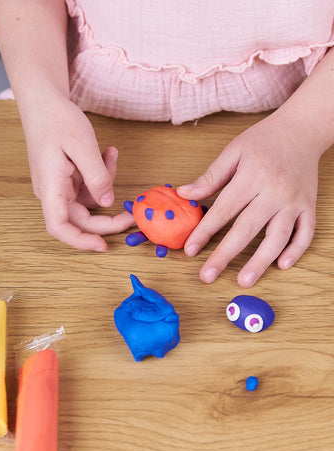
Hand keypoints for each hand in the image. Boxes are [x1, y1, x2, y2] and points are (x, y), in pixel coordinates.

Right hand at [20, 97, 134, 251]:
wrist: (42, 102)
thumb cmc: (57, 119)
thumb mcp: (82, 144)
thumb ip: (96, 175)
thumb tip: (107, 202)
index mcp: (50, 188)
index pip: (60, 227)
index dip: (80, 241)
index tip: (102, 245)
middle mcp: (52, 193)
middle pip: (78, 220)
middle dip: (106, 220)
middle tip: (131, 216)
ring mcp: (59, 187)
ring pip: (86, 203)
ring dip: (105, 186)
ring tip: (111, 157)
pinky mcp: (66, 179)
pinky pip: (87, 187)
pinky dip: (101, 175)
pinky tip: (108, 153)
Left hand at [178, 111, 320, 286]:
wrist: (304, 128)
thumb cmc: (265, 140)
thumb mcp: (234, 151)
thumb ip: (210, 177)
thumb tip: (182, 194)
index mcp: (253, 176)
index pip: (224, 209)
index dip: (205, 231)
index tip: (189, 250)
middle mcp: (275, 191)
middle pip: (247, 229)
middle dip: (225, 255)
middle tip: (207, 276)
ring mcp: (295, 201)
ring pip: (278, 236)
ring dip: (261, 261)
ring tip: (244, 281)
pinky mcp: (309, 205)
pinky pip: (306, 231)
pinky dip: (297, 250)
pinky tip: (282, 265)